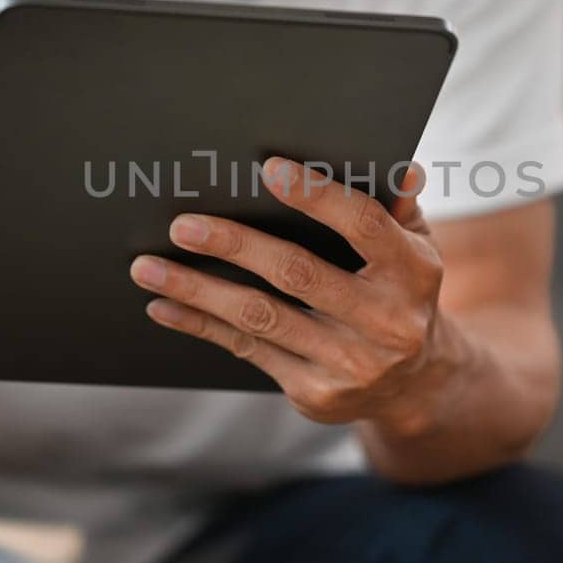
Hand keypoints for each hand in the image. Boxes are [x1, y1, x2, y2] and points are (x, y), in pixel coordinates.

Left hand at [131, 159, 459, 433]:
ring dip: (198, 289)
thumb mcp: (415, 248)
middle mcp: (386, 322)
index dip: (316, 195)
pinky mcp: (315, 394)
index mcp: (413, 272)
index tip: (267, 168)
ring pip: (260, 317)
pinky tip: (164, 305)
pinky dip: (201, 325)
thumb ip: (397, 207)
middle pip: (297, 273)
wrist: (412, 384)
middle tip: (182, 225)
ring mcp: (350, 363)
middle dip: (234, 245)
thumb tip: (398, 168)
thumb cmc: (399, 292)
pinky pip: (246, 350)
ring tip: (148, 266)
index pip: (363, 225)